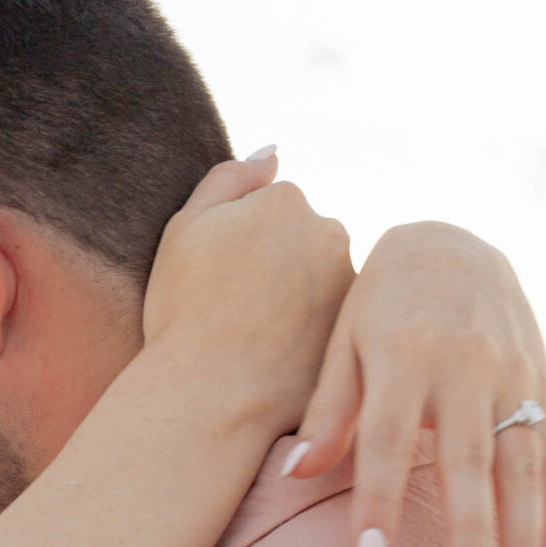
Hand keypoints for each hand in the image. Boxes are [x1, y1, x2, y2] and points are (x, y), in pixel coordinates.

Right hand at [141, 149, 353, 428]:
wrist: (211, 393)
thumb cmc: (186, 309)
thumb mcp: (186, 228)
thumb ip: (230, 177)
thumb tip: (274, 153)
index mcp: (287, 200)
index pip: (267, 206)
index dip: (236, 240)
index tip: (218, 276)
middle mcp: (331, 232)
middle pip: (302, 238)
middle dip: (277, 263)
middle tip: (236, 308)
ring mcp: (351, 284)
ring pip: (322, 279)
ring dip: (297, 298)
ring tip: (257, 337)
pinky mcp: (360, 329)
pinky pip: (332, 320)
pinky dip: (311, 332)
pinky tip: (280, 357)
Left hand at [286, 221, 545, 546]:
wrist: (453, 242)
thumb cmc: (379, 303)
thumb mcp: (344, 340)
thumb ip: (328, 408)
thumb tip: (295, 474)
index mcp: (401, 353)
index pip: (386, 437)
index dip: (377, 499)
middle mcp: (463, 363)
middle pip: (467, 455)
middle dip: (474, 524)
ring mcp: (511, 372)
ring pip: (523, 461)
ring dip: (526, 532)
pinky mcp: (540, 380)